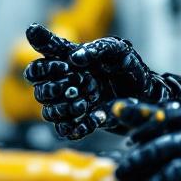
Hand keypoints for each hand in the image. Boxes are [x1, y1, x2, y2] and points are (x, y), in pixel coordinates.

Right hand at [24, 25, 180, 139]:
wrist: (145, 92)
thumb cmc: (127, 65)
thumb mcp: (116, 49)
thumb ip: (96, 49)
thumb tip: (75, 58)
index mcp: (64, 64)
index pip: (36, 69)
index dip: (42, 69)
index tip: (65, 66)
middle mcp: (63, 85)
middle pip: (39, 93)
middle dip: (54, 91)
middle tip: (76, 86)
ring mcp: (71, 105)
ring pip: (49, 113)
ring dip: (63, 110)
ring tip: (84, 104)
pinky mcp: (82, 122)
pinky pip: (66, 130)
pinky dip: (77, 127)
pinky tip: (94, 117)